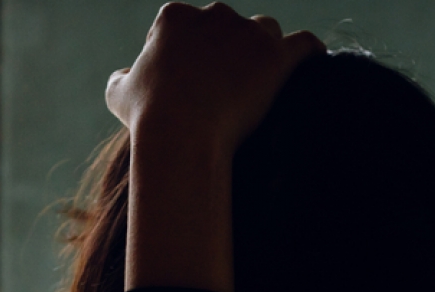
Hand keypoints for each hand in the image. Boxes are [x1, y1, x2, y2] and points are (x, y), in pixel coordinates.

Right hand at [105, 2, 322, 153]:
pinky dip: (311, 53)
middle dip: (230, 51)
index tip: (196, 82)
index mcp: (174, 16)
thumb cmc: (148, 118)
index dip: (193, 53)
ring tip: (267, 81)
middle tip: (232, 87)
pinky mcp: (277, 56)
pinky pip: (306, 44)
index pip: (189, 25)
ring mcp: (248, 33)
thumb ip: (122, 79)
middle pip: (229, 26)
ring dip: (265, 50)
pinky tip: (314, 66)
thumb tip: (124, 77)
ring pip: (266, 31)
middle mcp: (213, 15)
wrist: (182, 134)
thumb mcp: (120, 95)